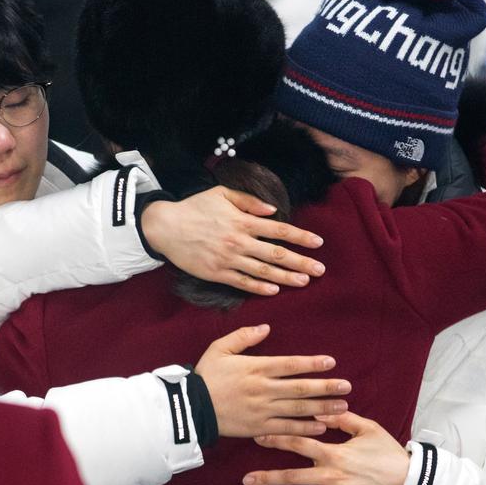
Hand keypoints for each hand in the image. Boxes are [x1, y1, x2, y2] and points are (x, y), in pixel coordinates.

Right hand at [141, 187, 324, 295]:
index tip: (317, 242)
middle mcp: (238, 241)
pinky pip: (242, 282)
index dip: (300, 236)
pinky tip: (274, 290)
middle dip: (301, 261)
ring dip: (286, 277)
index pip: (278, 230)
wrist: (164, 226)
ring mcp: (228, 259)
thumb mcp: (221, 194)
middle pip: (276, 253)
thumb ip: (248, 201)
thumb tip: (272, 210)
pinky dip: (259, 287)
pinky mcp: (216, 272)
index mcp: (242, 221)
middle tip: (321, 269)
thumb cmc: (194, 207)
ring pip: (263, 270)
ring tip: (304, 281)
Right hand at [195, 325, 349, 437]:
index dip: (312, 363)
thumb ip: (243, 336)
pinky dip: (306, 427)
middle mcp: (263, 389)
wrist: (191, 407)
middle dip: (326, 387)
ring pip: (298, 409)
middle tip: (346, 386)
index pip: (290, 365)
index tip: (331, 362)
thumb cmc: (206, 376)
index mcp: (255, 368)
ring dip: (322, 407)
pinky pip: (287, 428)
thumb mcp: (219, 348)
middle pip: (301, 388)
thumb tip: (266, 328)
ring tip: (342, 406)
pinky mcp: (259, 427)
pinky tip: (322, 426)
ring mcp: (262, 410)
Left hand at [242, 411, 409, 484]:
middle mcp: (330, 475)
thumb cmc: (387, 452)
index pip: (299, 444)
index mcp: (334, 453)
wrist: (410, 482)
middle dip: (267, 478)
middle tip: (245, 480)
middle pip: (292, 476)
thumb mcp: (367, 428)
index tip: (257, 438)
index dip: (277, 440)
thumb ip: (341, 418)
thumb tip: (318, 409)